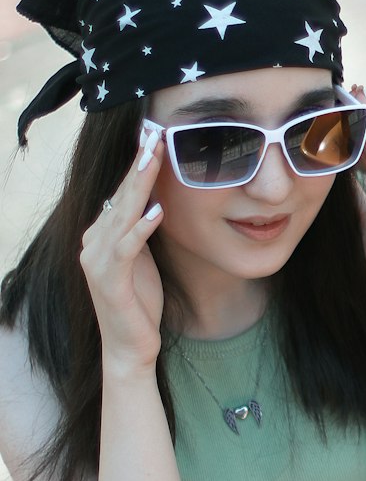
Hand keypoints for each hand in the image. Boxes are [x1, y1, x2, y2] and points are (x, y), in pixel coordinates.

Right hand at [78, 124, 165, 376]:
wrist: (130, 347)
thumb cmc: (139, 302)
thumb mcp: (144, 258)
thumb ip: (141, 231)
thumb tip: (153, 201)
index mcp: (100, 235)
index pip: (121, 192)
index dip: (137, 164)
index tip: (155, 136)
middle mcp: (92, 242)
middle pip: (119, 196)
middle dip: (138, 164)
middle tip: (155, 133)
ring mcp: (97, 260)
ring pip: (121, 214)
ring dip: (140, 186)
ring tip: (155, 159)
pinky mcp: (109, 280)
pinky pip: (127, 248)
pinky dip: (141, 228)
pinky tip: (157, 211)